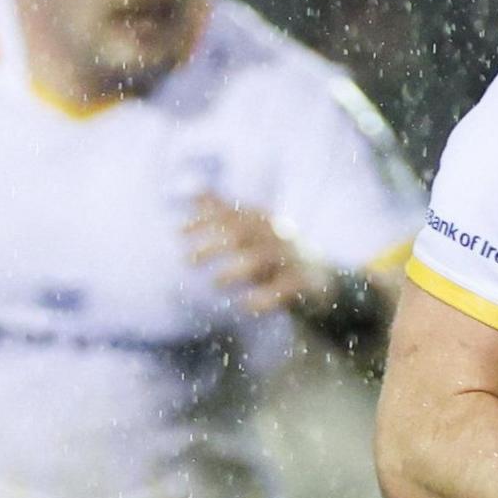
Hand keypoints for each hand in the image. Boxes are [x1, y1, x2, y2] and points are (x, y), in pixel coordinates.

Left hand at [185, 194, 334, 315]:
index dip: (203, 220)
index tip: (178, 232)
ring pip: (262, 259)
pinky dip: (264, 298)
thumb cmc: (272, 250)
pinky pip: (283, 289)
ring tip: (215, 283)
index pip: (229, 214)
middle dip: (213, 246)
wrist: (319, 275)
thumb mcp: (251, 228)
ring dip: (235, 270)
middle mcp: (277, 234)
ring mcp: (291, 257)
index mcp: (262, 219)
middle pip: (242, 234)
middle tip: (188, 260)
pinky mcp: (304, 282)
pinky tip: (245, 306)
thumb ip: (223, 211)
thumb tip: (193, 191)